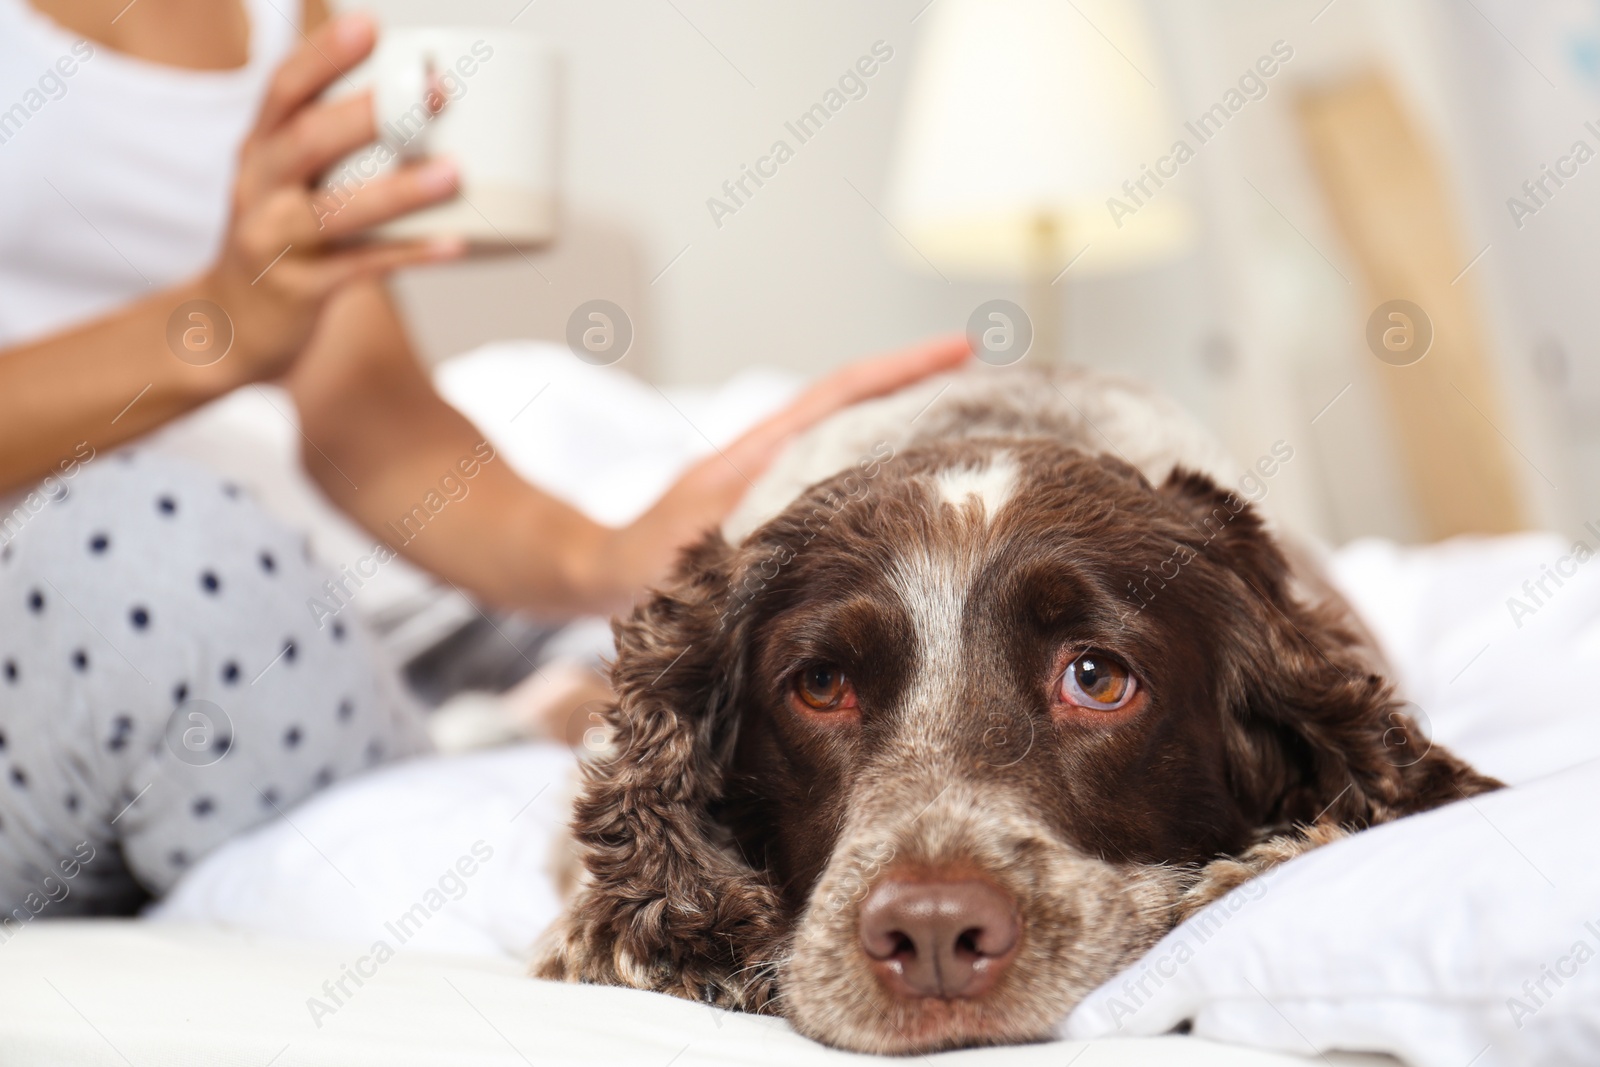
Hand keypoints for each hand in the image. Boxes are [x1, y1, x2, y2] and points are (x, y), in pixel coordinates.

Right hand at [201, 14, 462, 384]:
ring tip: (455, 172)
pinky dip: (409, 254)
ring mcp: (274, 242)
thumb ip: (333, 146)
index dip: (322, 56)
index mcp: (258, 152)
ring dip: (398, 190)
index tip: (369, 25)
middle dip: (370, 113)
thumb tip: (425, 105)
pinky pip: (360, 269)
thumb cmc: (281, 239)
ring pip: (334, 211)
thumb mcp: (286, 182)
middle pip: (306, 140)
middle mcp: (258, 189)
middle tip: (435, 92)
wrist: (230, 325)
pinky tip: (455, 243)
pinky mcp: (300, 291)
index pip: (282, 92)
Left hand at [593, 335, 970, 605]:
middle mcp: (777, 446)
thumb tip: (801, 526)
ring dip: (908, 414)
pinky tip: (917, 475)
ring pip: (855, 426)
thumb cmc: (644, 560)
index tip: (961, 350)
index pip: (845, 390)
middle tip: (993, 379)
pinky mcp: (778, 491)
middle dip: (923, 381)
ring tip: (973, 417)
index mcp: (765, 448)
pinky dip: (883, 452)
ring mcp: (778, 466)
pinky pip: (843, 459)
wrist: (600, 565)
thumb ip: (742, 529)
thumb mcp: (696, 543)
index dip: (904, 368)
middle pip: (862, 396)